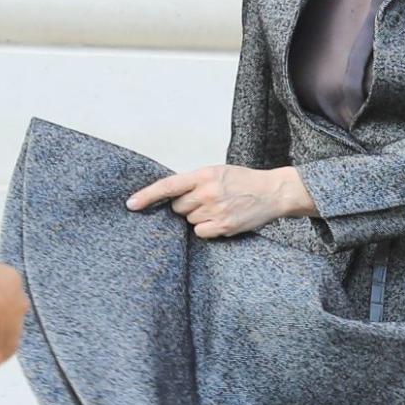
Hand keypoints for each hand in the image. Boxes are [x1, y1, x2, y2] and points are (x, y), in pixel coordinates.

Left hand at [126, 164, 316, 237]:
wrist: (273, 192)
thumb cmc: (242, 182)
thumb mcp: (218, 172)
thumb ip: (194, 182)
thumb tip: (168, 197)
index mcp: (204, 174)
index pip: (168, 186)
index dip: (147, 196)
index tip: (131, 204)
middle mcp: (208, 192)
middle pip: (177, 207)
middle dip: (185, 206)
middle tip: (204, 201)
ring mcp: (216, 210)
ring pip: (189, 221)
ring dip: (198, 217)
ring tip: (218, 209)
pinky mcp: (224, 226)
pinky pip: (200, 233)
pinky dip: (207, 229)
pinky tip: (221, 220)